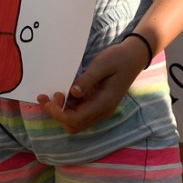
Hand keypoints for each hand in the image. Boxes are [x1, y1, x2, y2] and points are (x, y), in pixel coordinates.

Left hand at [35, 38, 150, 134]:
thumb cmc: (119, 58)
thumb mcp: (102, 64)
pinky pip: (80, 112)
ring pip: (75, 120)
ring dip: (61, 111)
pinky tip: (63, 92)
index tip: (48, 100)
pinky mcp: (97, 104)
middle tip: (48, 96)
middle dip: (57, 114)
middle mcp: (102, 111)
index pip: (76, 119)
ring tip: (52, 94)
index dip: (58, 113)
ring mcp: (100, 109)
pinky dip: (68, 106)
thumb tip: (72, 92)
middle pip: (74, 125)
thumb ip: (87, 79)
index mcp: (104, 103)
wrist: (134, 57)